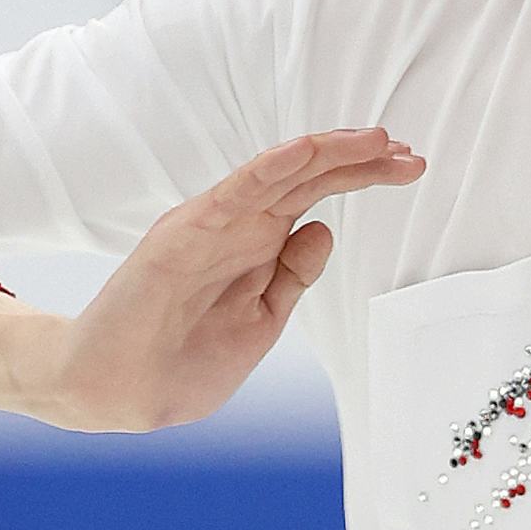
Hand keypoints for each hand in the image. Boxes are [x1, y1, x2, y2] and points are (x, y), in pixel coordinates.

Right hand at [0, 128, 425, 434]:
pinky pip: (236, 192)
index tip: (410, 169)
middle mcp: (238, 225)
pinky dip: (272, 168)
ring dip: (328, 153)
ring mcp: (213, 225)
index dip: (362, 179)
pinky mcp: (186, 233)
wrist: (119, 389)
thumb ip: (290, 278)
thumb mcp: (259, 321)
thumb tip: (324, 232)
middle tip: (411, 151)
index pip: (317, 197)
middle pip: (308, 177)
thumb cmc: (182, 361)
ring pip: (280, 174)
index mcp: (255, 246)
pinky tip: (308, 151)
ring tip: (377, 141)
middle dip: (362, 161)